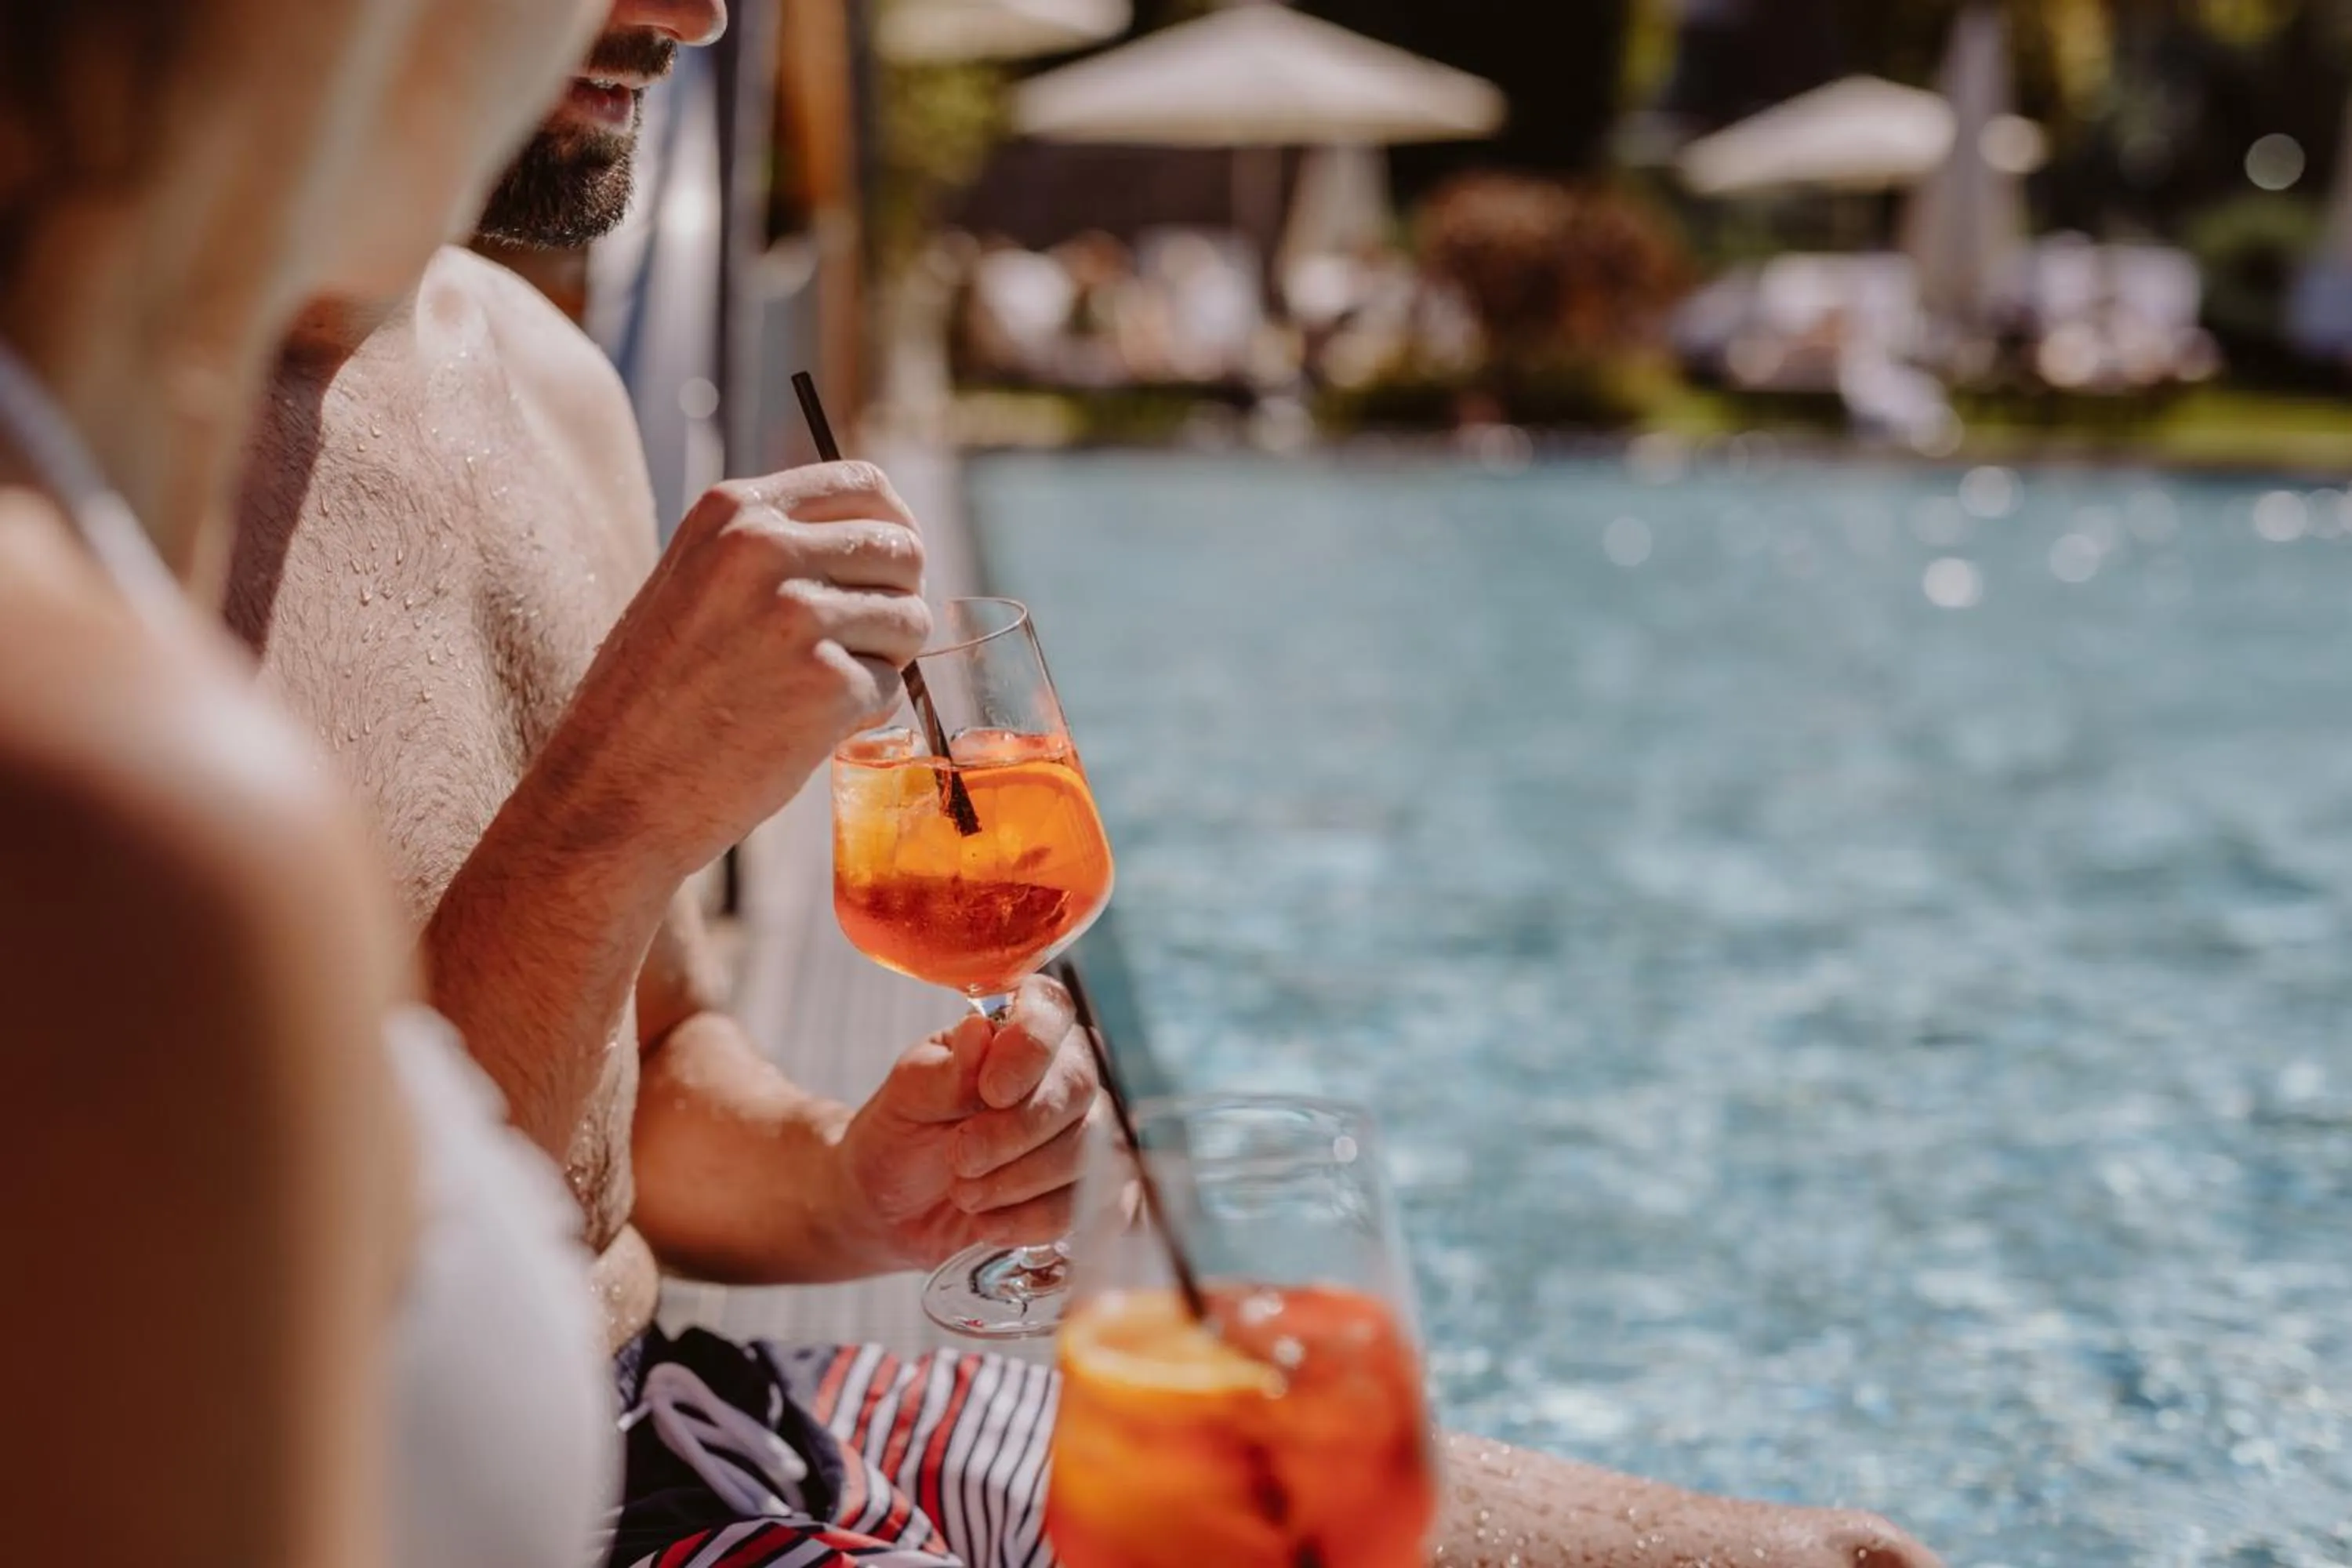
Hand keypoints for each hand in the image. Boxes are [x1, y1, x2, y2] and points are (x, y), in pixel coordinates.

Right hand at [535, 461, 929, 879]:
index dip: (895, 527)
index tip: (890, 567)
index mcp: (734, 511)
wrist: (609, 791)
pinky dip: (861, 714)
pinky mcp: (827, 685)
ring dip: (883, 660)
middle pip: (901, 550)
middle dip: (896, 599)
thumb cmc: (650, 697)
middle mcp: (766, 549)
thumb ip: (769, 550)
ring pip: (910, 619)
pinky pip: (890, 687)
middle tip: (856, 645)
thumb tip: (874, 540)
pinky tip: (798, 729)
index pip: (864, 485)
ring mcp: (798, 616)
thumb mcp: (693, 582)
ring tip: (812, 689)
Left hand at [834, 974, 1104, 1271]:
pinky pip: (1090, 1205)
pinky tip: (989, 1223)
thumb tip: (978, 1031)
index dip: (1031, 1047)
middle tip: (960, 1156)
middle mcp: (1060, 1072)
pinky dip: (1032, 1221)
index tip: (991, 1091)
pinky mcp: (1091, 1192)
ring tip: (964, 1192)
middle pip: (1078, 1086)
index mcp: (1014, 1030)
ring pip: (1087, 1150)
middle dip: (1016, 1131)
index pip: (1052, 1010)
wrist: (893, 1208)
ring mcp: (1084, 1132)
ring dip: (1017, 1181)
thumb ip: (945, 1070)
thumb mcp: (905, 1099)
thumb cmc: (902, 1135)